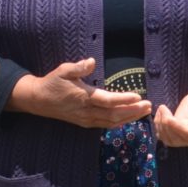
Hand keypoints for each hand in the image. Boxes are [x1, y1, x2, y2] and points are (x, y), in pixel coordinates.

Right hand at [13, 59, 152, 128]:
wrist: (38, 100)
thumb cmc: (52, 83)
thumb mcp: (63, 70)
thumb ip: (78, 67)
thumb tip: (91, 61)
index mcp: (83, 97)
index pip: (107, 100)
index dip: (123, 99)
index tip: (138, 96)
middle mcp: (86, 111)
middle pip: (113, 115)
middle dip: (133, 111)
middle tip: (149, 106)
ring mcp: (86, 119)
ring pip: (111, 122)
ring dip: (129, 118)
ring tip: (144, 112)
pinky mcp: (85, 123)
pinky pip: (105, 124)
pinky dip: (119, 122)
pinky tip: (129, 118)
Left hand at [153, 83, 187, 147]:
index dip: (178, 128)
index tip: (169, 118)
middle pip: (177, 139)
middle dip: (167, 125)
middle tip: (162, 108)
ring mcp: (185, 137)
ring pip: (169, 140)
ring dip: (161, 126)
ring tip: (161, 109)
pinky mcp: (177, 134)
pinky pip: (164, 136)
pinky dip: (158, 127)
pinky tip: (159, 114)